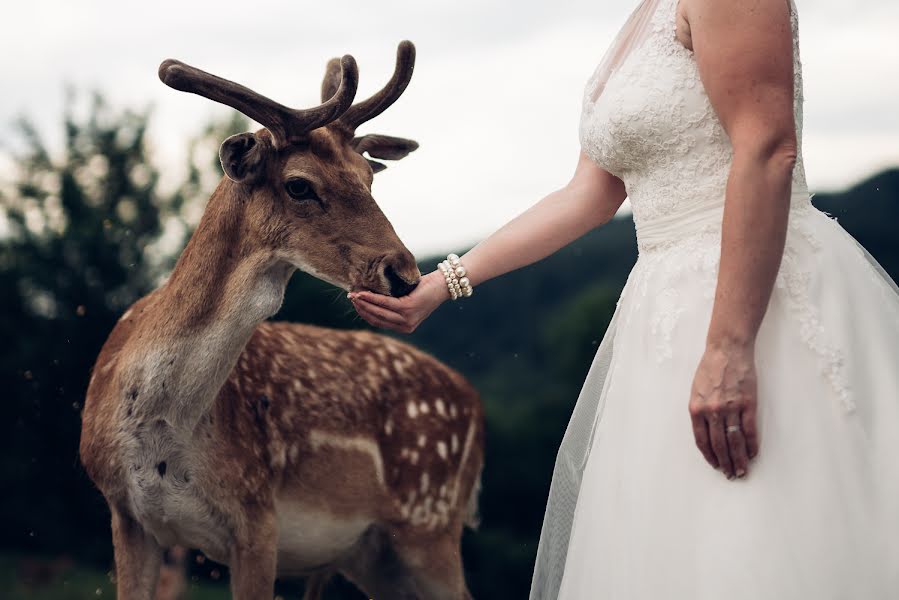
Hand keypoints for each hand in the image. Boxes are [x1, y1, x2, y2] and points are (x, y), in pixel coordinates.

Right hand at [349, 270, 449, 332]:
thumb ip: (392, 305)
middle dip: (361, 308)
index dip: (364, 314)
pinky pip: (385, 303)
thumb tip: (369, 300)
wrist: (444, 284)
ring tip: (354, 294)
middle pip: (376, 318)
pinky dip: (372, 298)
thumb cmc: (425, 289)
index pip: (379, 322)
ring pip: (379, 312)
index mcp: (405, 327)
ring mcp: (407, 319)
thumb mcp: (407, 300)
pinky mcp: (408, 308)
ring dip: (364, 303)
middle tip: (350, 297)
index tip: (355, 304)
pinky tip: (364, 293)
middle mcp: (406, 326)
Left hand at [688, 340, 758, 479]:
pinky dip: (752, 444)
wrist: (727, 350)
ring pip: (735, 441)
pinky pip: (750, 430)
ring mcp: (730, 408)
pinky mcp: (747, 404)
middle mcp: (712, 411)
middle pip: (719, 444)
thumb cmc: (710, 369)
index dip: (709, 455)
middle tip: (731, 474)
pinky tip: (753, 453)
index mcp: (696, 409)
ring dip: (739, 458)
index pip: (702, 440)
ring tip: (743, 470)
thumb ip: (700, 411)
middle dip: (725, 462)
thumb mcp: (696, 391)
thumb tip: (707, 433)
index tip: (715, 465)